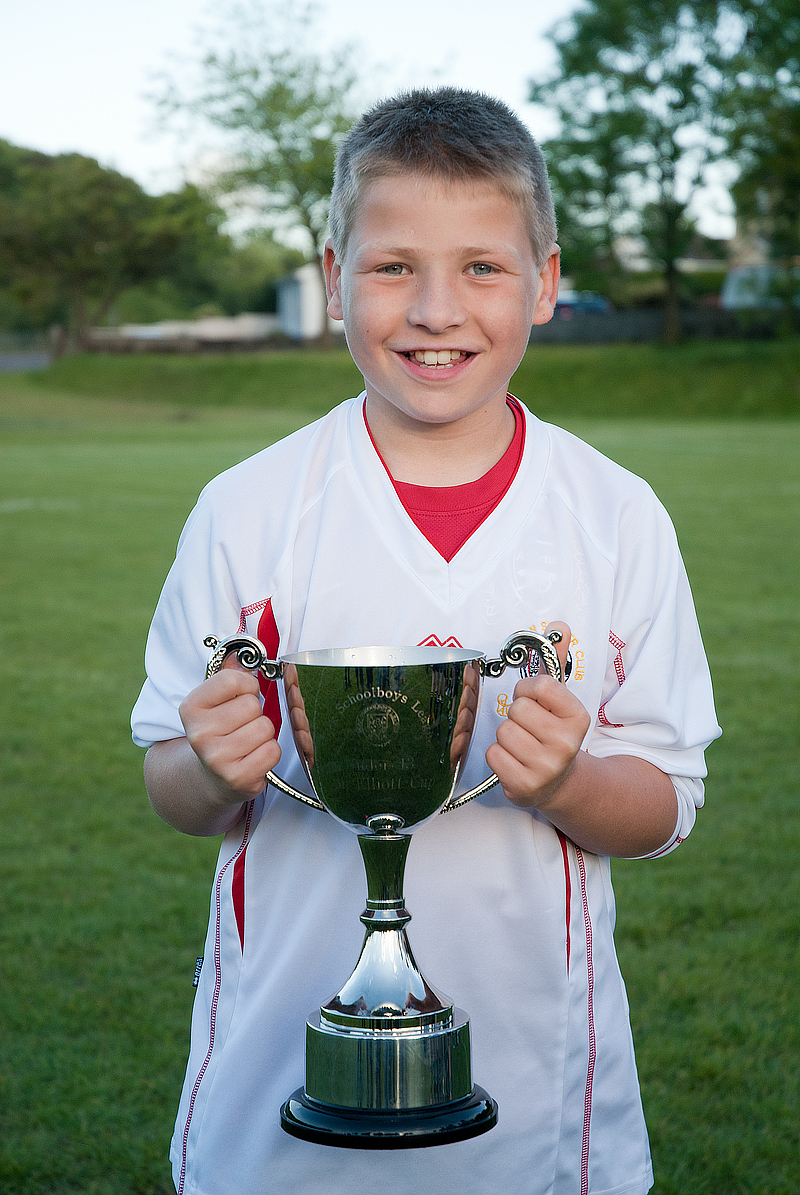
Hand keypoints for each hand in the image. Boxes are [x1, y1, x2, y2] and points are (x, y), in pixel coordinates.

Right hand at [178, 655, 280, 800]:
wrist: (210, 777)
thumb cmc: (219, 731)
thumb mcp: (216, 701)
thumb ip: (230, 676)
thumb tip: (244, 655)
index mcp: (191, 708)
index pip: (232, 680)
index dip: (246, 686)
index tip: (241, 696)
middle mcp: (199, 734)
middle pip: (252, 705)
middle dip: (256, 713)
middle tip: (243, 724)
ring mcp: (217, 758)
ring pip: (265, 728)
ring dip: (264, 733)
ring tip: (248, 741)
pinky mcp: (237, 778)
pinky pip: (272, 751)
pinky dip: (270, 752)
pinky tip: (253, 756)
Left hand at [485, 623, 590, 809]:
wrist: (559, 782)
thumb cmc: (552, 732)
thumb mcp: (559, 699)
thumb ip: (556, 660)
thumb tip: (559, 625)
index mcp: (578, 717)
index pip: (539, 685)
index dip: (528, 690)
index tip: (534, 700)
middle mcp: (566, 744)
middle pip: (517, 709)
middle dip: (516, 715)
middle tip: (529, 727)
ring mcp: (546, 767)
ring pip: (503, 731)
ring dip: (506, 736)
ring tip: (523, 745)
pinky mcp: (525, 786)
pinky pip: (494, 754)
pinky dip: (499, 756)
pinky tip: (515, 760)